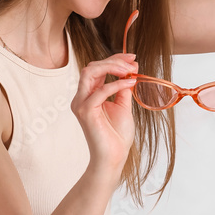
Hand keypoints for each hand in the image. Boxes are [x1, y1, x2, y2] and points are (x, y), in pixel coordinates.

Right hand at [70, 53, 138, 172]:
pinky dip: (116, 84)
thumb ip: (123, 88)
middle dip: (114, 61)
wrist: (114, 157)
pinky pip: (100, 91)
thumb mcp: (123, 105)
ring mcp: (81, 104)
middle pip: (92, 67)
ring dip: (112, 67)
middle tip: (133, 63)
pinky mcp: (85, 111)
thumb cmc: (117, 135)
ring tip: (130, 70)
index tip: (132, 58)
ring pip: (90, 72)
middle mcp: (81, 97)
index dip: (114, 60)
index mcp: (89, 95)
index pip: (98, 69)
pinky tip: (130, 83)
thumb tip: (130, 71)